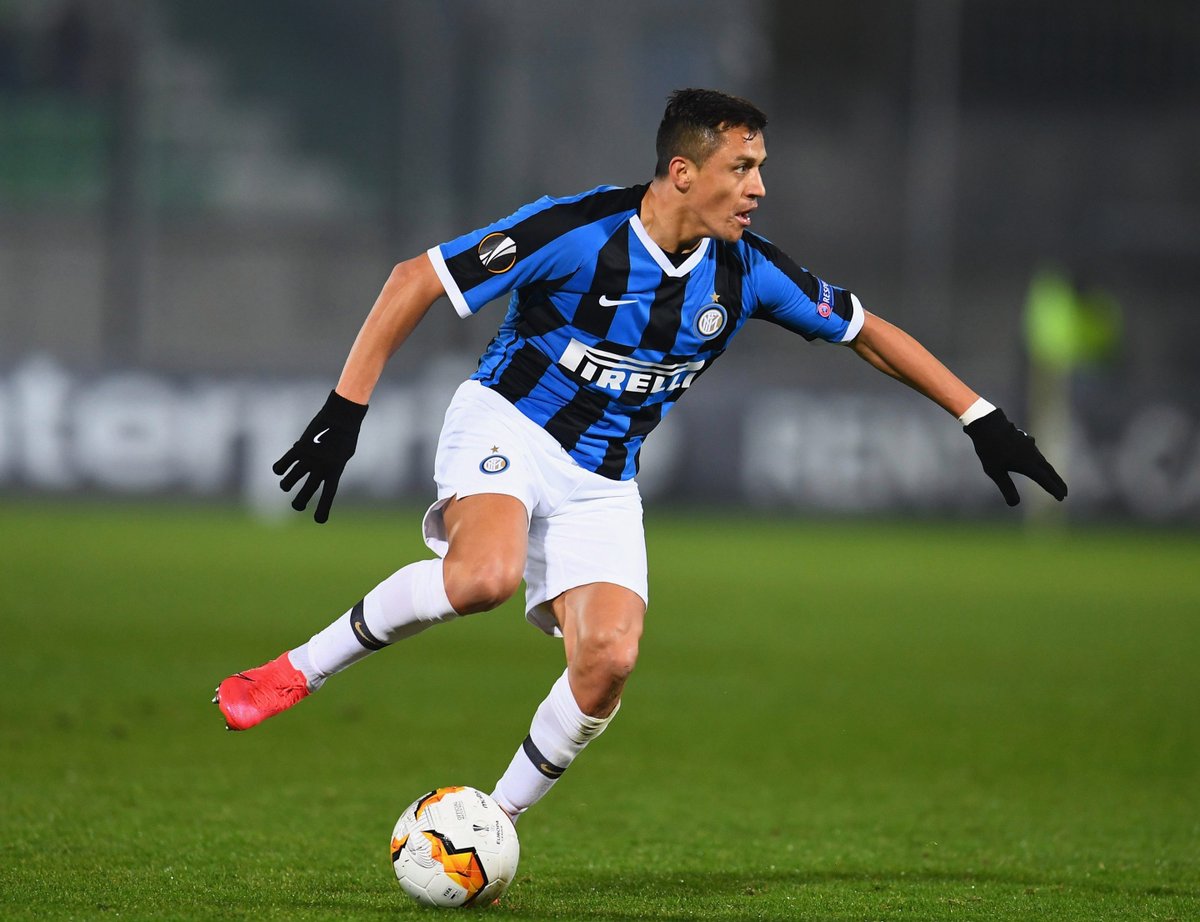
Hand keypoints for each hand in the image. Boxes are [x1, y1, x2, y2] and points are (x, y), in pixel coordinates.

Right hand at [272, 390, 367, 522]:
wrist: (341, 415)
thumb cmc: (346, 435)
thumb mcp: (343, 454)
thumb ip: (331, 467)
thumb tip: (317, 474)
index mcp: (335, 470)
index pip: (329, 494)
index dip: (323, 508)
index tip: (319, 520)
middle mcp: (321, 466)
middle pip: (307, 491)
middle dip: (300, 502)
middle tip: (298, 506)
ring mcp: (309, 457)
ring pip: (290, 480)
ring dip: (286, 485)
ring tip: (286, 485)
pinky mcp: (299, 447)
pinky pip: (283, 464)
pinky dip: (279, 469)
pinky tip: (280, 469)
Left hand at [964, 408, 1067, 506]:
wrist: (987, 424)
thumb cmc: (990, 449)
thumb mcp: (995, 472)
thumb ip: (1006, 487)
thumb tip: (1014, 504)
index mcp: (1028, 464)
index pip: (1045, 480)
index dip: (1054, 490)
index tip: (1062, 498)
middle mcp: (1033, 455)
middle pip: (1049, 471)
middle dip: (1057, 482)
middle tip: (1065, 492)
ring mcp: (1030, 447)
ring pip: (1043, 462)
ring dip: (1050, 472)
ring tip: (1054, 479)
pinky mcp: (1025, 441)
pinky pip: (1037, 455)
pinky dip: (1041, 463)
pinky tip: (1039, 462)